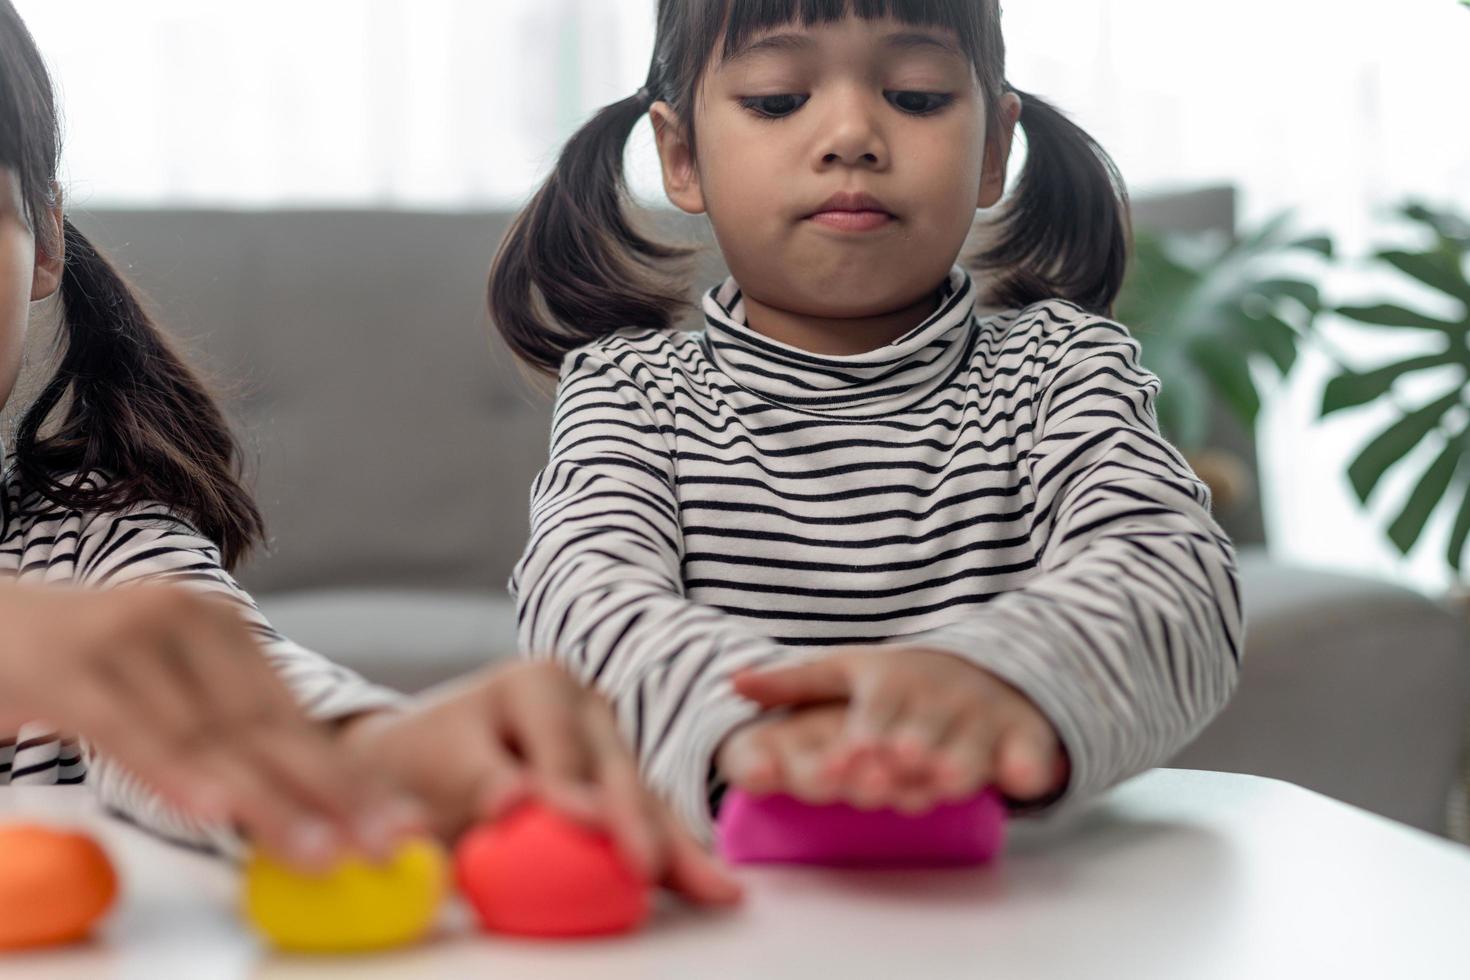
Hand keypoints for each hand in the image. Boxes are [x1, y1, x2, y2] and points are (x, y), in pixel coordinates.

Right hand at [0, 582, 420, 869]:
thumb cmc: (77, 670)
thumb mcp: (163, 689)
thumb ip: (220, 733)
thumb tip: (304, 805)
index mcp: (222, 628)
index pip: (296, 716)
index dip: (348, 775)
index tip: (397, 826)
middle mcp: (188, 620)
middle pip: (268, 726)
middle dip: (331, 794)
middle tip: (380, 847)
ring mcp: (129, 639)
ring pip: (208, 737)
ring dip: (266, 801)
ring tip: (319, 852)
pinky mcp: (69, 668)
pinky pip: (129, 730)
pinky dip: (173, 772)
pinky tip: (213, 809)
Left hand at [337, 661, 741, 905]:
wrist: (415, 770)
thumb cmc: (417, 765)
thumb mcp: (432, 763)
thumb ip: (470, 781)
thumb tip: (512, 802)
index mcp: (534, 683)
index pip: (558, 740)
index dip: (572, 785)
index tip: (582, 824)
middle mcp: (585, 704)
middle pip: (613, 767)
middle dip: (632, 818)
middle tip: (643, 864)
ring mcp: (610, 744)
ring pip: (642, 799)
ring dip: (672, 846)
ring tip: (713, 888)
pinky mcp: (619, 788)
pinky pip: (646, 826)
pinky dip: (672, 860)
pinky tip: (708, 890)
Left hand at [729, 647, 1068, 810]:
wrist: (991, 668)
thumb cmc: (904, 682)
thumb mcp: (848, 671)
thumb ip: (793, 682)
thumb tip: (731, 681)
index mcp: (890, 686)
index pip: (869, 720)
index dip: (853, 747)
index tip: (834, 769)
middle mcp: (936, 701)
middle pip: (916, 739)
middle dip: (900, 760)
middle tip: (883, 779)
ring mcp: (982, 718)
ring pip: (968, 749)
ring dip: (954, 765)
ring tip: (938, 780)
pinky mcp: (1024, 736)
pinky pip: (1027, 752)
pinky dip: (1025, 764)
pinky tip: (1019, 777)